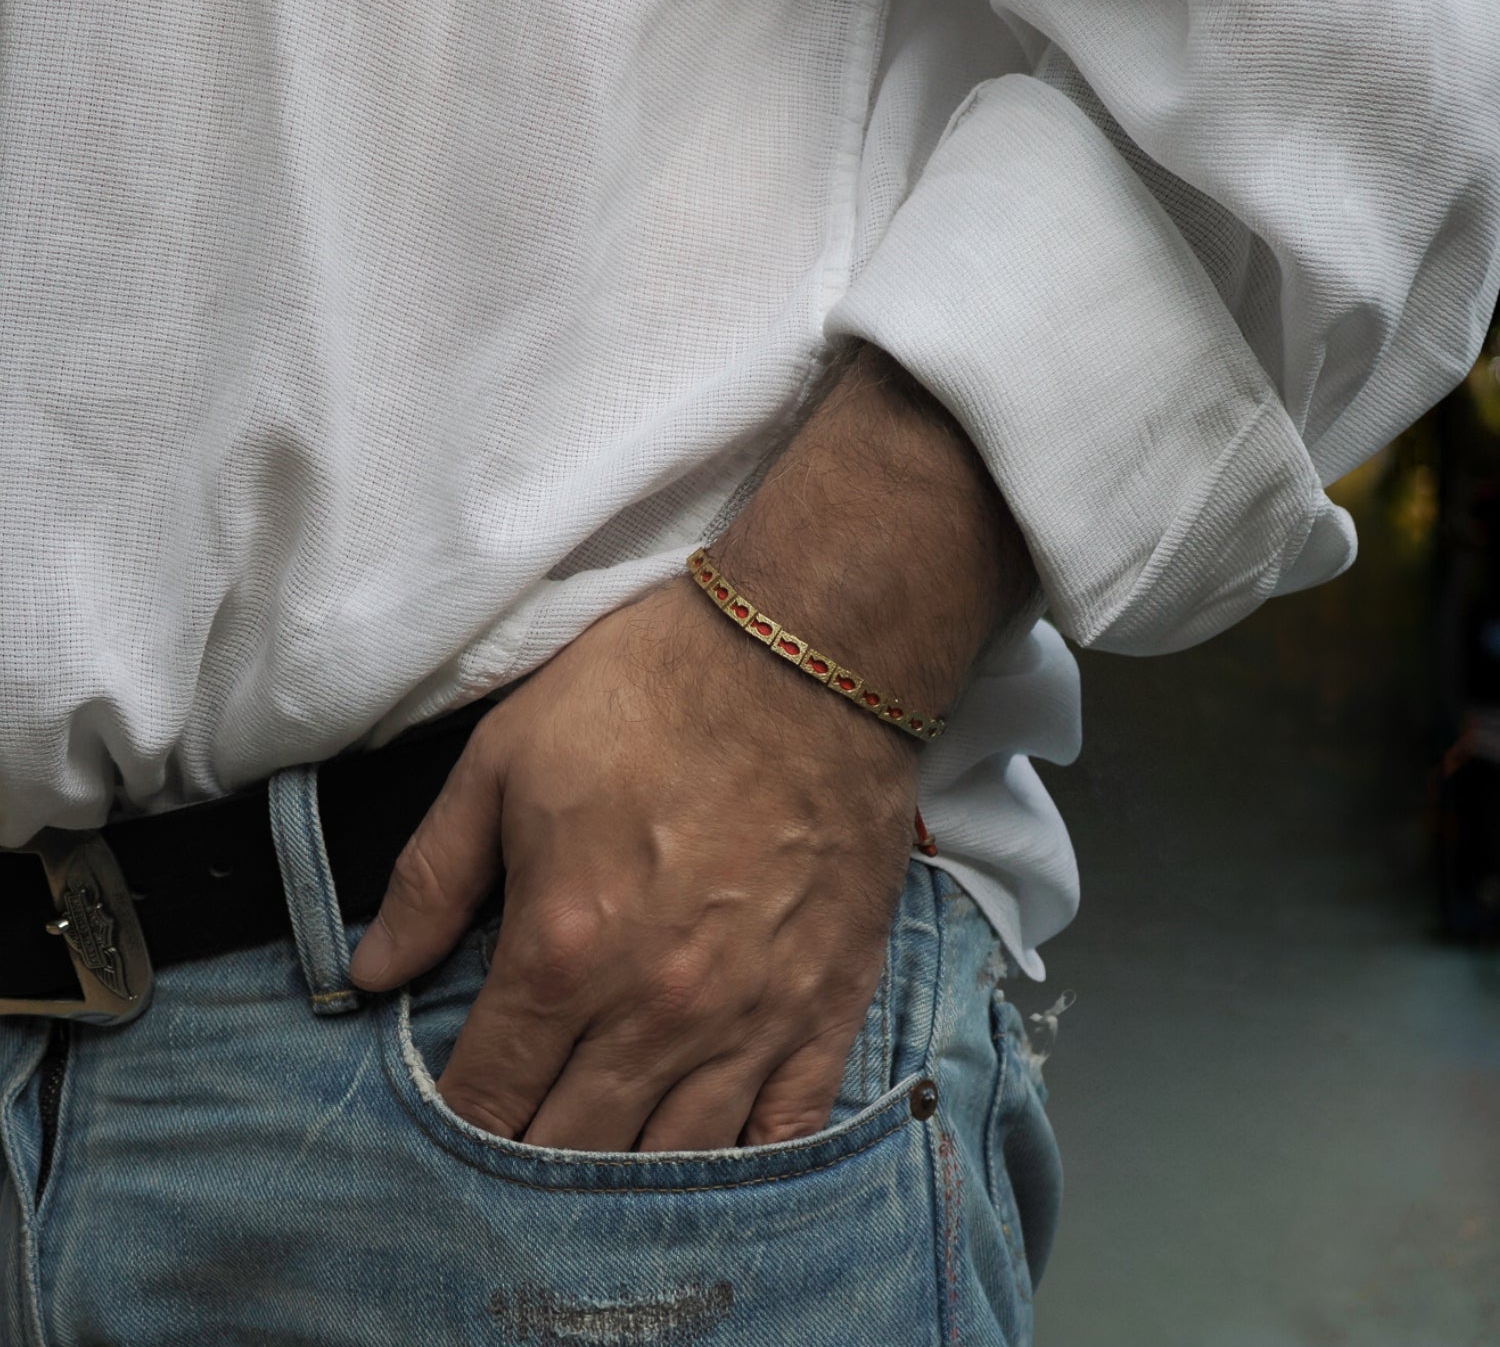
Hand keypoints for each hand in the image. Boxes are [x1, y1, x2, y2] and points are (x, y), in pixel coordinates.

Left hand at [348, 571, 921, 1150]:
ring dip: (626, 1174)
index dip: (459, 1119)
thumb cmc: (651, 692)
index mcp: (563, 950)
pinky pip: (785, 1130)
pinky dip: (741, 1163)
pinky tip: (713, 1156)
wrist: (806, 654)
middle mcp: (655, 1010)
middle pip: (573, 1145)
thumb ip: (432, 878)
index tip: (456, 1116)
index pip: (488, 1091)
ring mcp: (751, 1017)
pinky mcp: (829, 1003)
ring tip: (602, 1160)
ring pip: (674, 1159)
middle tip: (518, 1144)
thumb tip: (369, 973)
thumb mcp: (505, 759)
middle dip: (530, 1159)